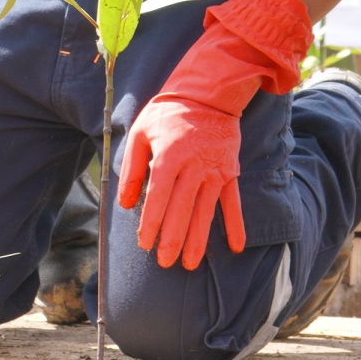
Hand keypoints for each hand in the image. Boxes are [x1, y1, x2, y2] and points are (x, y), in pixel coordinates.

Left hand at [118, 98, 244, 268]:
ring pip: (205, 212)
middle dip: (172, 239)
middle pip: (182, 210)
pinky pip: (233, 203)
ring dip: (198, 240)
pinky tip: (236, 247)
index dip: (151, 222)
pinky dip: (235, 225)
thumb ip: (131, 168)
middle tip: (165, 263)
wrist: (207, 95)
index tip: (144, 244)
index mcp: (169, 157)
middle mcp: (193, 167)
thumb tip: (125, 203)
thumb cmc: (167, 115)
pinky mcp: (229, 173)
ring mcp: (215, 172)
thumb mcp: (140, 133)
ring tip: (190, 264)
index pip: (158, 197)